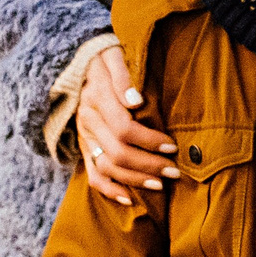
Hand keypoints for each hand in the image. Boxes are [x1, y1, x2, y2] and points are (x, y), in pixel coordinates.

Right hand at [80, 46, 175, 207]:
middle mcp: (87, 120)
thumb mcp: (115, 56)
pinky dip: (109, 190)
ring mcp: (84, 137)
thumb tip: (135, 101)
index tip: (172, 146)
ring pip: (106, 167)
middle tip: (174, 170)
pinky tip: (129, 199)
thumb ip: (123, 77)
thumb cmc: (107, 58)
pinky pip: (92, 175)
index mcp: (96, 98)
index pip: (124, 128)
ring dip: (134, 180)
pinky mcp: (84, 147)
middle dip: (148, 165)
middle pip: (117, 152)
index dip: (149, 140)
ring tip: (160, 185)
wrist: (82, 63)